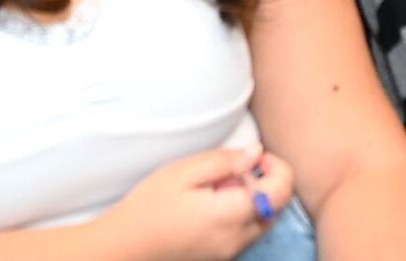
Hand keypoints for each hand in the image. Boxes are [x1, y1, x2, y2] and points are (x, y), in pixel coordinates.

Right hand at [99, 146, 295, 260]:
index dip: (276, 167)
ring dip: (252, 199)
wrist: (124, 246)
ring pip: (263, 220)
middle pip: (276, 207)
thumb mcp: (184, 171)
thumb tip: (257, 154)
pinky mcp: (221, 257)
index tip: (253, 156)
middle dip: (263, 182)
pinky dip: (240, 214)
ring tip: (216, 188)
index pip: (281, 191)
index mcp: (230, 215)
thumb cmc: (149, 206)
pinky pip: (246, 232)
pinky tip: (210, 205)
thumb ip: (225, 161)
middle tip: (229, 171)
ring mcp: (230, 252)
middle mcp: (236, 239)